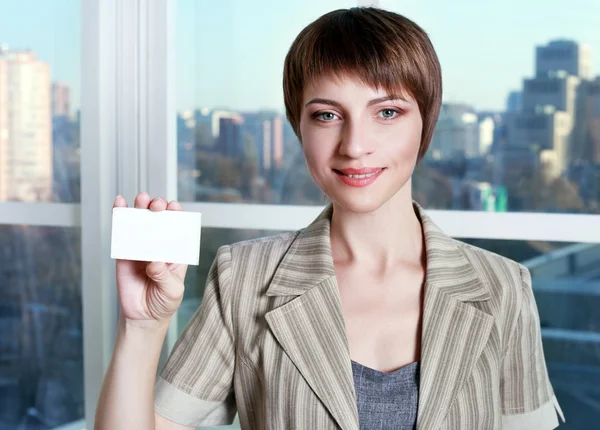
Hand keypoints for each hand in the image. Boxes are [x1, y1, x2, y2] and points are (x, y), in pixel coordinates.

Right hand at [113, 192, 187, 324]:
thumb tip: (154, 262)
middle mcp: (159, 245)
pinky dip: (120, 217)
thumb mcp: (172, 290)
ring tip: (142, 198)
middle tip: (157, 205)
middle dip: (159, 208)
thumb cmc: (164, 302)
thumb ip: (164, 277)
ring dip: (141, 207)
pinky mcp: (124, 253)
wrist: (143, 317)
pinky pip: (122, 233)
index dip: (177, 214)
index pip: (178, 227)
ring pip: (141, 222)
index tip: (174, 207)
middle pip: (160, 220)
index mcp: (176, 251)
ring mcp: (141, 247)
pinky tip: (120, 204)